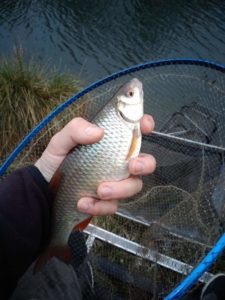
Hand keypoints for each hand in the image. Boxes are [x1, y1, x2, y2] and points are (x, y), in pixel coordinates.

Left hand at [35, 116, 155, 214]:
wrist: (44, 190)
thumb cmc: (55, 161)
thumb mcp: (60, 142)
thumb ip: (75, 129)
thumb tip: (98, 132)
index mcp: (109, 143)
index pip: (134, 131)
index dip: (145, 125)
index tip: (145, 126)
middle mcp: (117, 162)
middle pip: (145, 161)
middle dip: (144, 164)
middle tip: (132, 166)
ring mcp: (115, 182)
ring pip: (133, 186)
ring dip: (120, 189)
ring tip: (99, 190)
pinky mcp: (107, 201)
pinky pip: (113, 205)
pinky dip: (100, 206)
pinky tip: (83, 203)